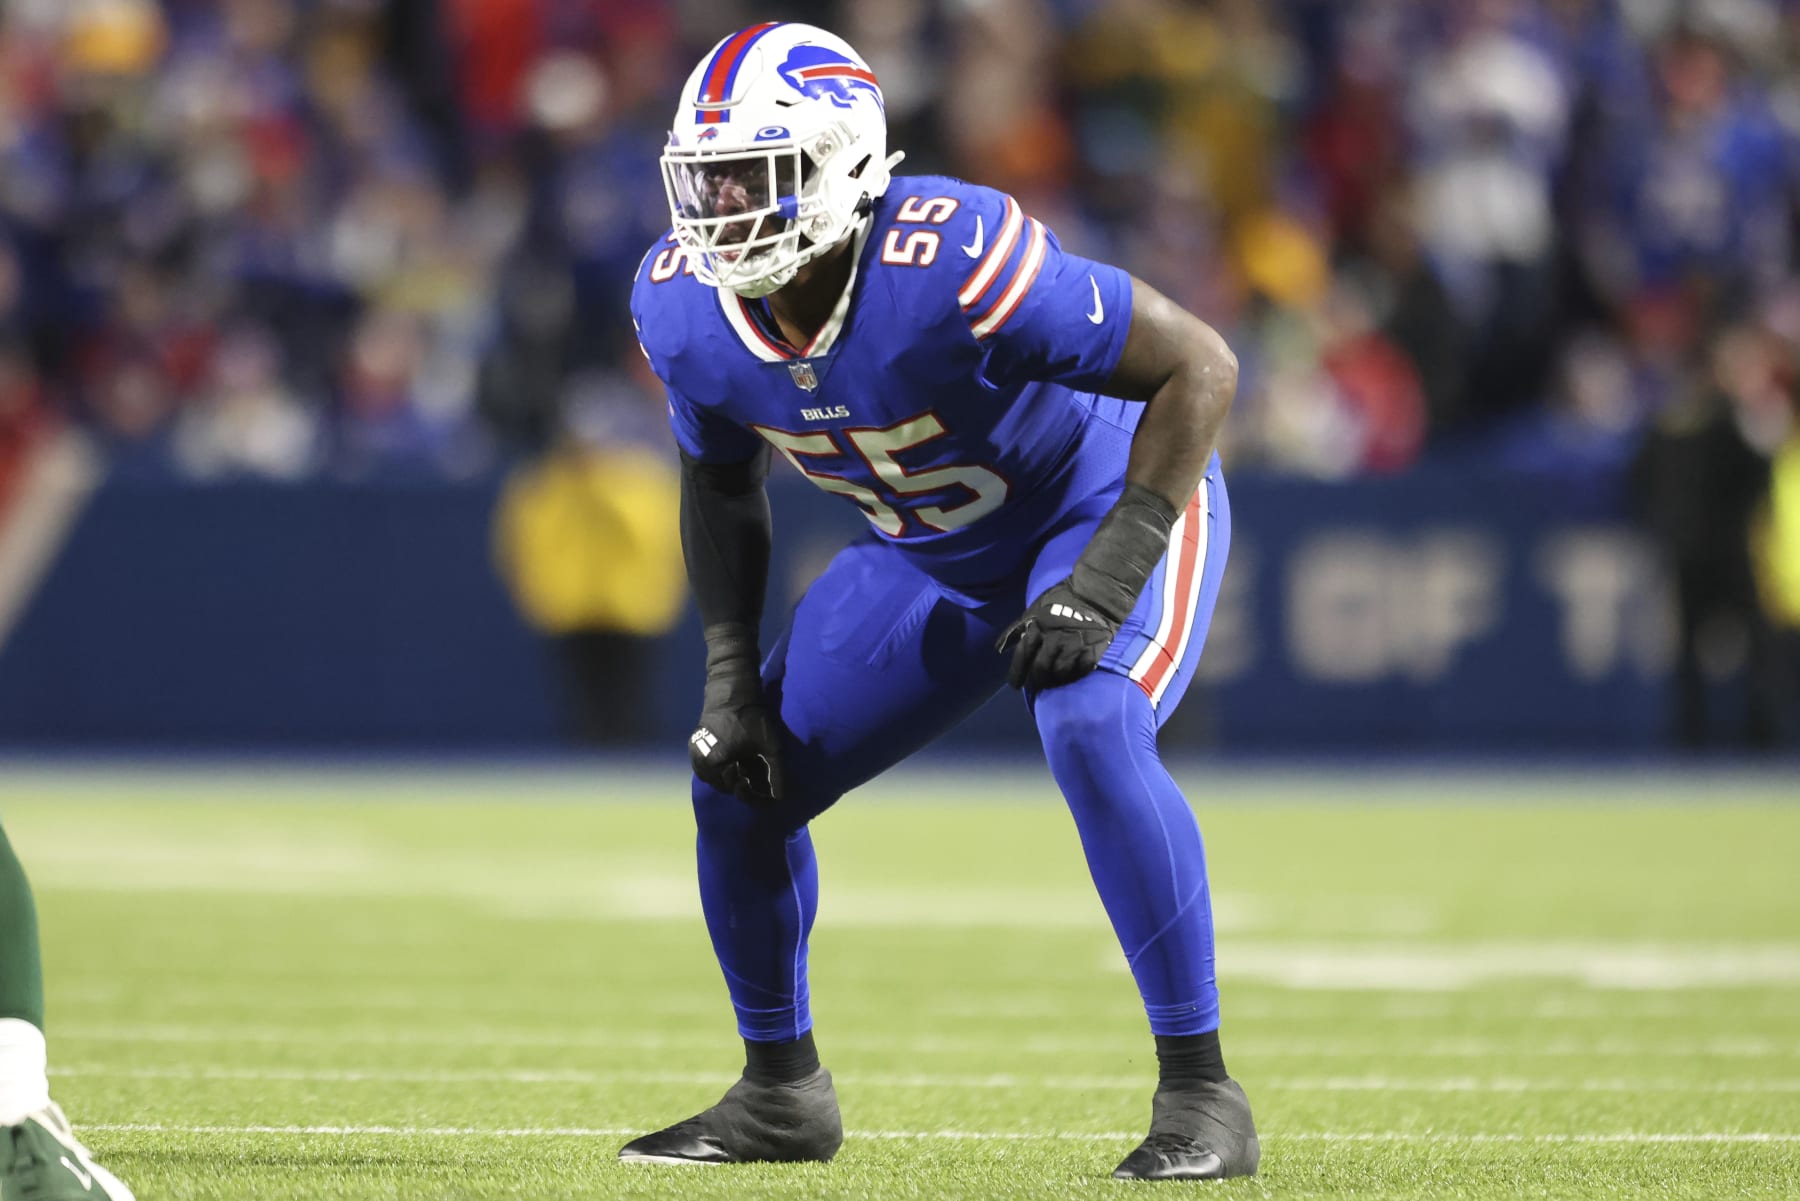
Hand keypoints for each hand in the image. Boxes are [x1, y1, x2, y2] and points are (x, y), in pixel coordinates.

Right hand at [690, 700, 785, 804]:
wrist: (731, 691)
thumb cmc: (753, 718)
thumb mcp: (771, 746)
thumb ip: (776, 773)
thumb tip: (779, 797)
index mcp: (717, 763)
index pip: (735, 790)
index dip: (752, 794)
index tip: (763, 792)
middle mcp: (701, 762)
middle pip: (723, 786)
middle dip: (740, 786)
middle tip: (754, 776)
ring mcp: (694, 755)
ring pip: (712, 779)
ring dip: (728, 779)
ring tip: (744, 769)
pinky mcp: (693, 747)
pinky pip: (705, 769)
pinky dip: (718, 770)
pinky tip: (731, 763)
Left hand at [996, 579, 1120, 690]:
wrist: (1095, 595)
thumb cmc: (1060, 602)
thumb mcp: (1033, 610)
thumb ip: (1016, 629)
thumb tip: (999, 648)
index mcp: (1038, 628)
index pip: (1023, 656)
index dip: (1017, 673)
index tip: (1016, 685)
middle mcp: (1055, 639)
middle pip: (1041, 669)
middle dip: (1037, 680)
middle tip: (1038, 684)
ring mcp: (1074, 646)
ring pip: (1061, 673)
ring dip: (1056, 680)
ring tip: (1054, 680)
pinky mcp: (1092, 650)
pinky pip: (1081, 671)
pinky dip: (1075, 675)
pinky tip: (1072, 674)